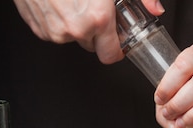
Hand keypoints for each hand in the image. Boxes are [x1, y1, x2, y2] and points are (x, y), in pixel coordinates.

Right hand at [12, 0, 164, 63]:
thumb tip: (156, 10)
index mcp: (96, 19)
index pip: (111, 56)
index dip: (116, 48)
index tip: (117, 39)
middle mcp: (74, 28)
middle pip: (92, 46)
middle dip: (97, 33)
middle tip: (95, 10)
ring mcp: (53, 29)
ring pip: (73, 38)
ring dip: (76, 25)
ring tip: (75, 2)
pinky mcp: (36, 26)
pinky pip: (53, 31)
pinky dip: (58, 20)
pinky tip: (59, 3)